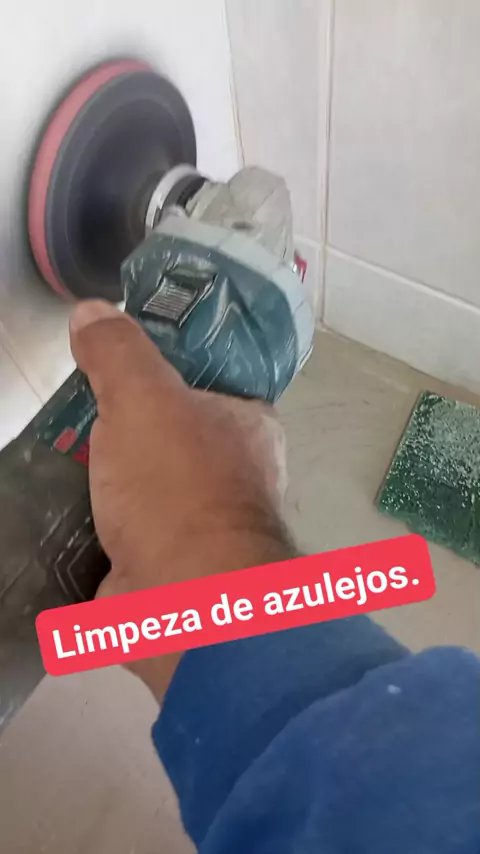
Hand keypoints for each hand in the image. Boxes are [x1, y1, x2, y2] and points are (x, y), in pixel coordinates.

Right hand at [70, 301, 292, 698]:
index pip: (211, 384)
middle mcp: (236, 475)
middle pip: (171, 436)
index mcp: (249, 427)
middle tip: (76, 416)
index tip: (118, 367)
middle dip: (125, 429)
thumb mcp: (144, 399)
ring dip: (107, 479)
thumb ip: (118, 352)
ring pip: (146, 485)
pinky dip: (97, 524)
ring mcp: (202, 526)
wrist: (183, 600)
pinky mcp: (168, 565)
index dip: (166, 372)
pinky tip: (63, 509)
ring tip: (60, 460)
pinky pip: (126, 531)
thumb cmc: (177, 487)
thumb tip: (91, 312)